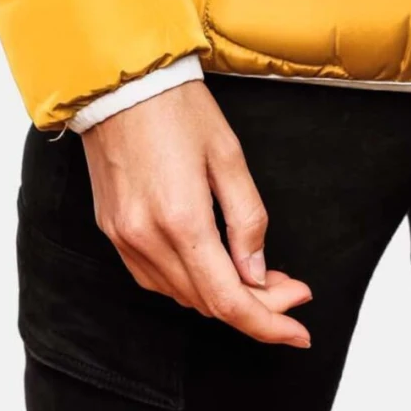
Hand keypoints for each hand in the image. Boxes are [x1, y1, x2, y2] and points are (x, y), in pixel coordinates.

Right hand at [81, 80, 311, 346]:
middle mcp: (146, 239)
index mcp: (181, 219)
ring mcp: (124, 238)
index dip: (268, 323)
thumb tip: (258, 274)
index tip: (299, 330)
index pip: (229, 301)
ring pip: (181, 296)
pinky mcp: (111, 231)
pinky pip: (154, 278)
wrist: (119, 79)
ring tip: (258, 276)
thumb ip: (248, 219)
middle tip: (290, 289)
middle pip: (208, 304)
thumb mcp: (228, 154)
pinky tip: (212, 265)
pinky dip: (189, 283)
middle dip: (255, 307)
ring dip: (222, 296)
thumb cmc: (176, 106)